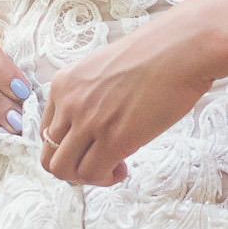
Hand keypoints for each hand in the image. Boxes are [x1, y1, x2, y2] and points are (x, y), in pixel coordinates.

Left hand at [39, 0, 220, 186]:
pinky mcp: (114, 139)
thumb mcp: (104, 70)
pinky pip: (92, 174)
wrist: (181, 49)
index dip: (67, 147)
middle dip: (73, 168)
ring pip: (65, 170)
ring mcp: (89, 121)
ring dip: (88, 177)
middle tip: (99, 164)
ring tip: (112, 167)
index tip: (89, 147)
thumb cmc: (153, 55)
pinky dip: (105, 178)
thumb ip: (89, 95)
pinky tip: (123, 168)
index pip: (46, 132)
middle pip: (50, 156)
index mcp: (63, 83)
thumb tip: (95, 124)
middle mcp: (69, 103)